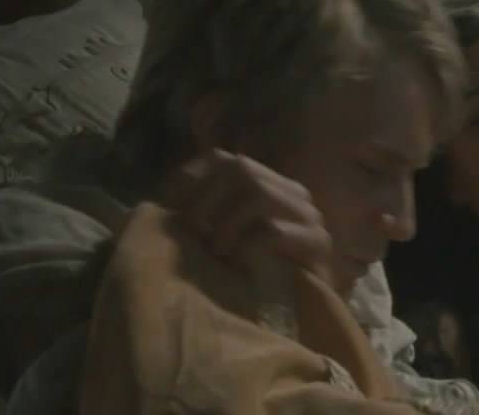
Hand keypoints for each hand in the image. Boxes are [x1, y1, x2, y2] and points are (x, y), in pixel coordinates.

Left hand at [161, 148, 331, 281]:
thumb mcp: (220, 243)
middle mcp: (290, 192)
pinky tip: (238, 266)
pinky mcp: (317, 242)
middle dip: (206, 199)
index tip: (170, 208)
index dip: (193, 177)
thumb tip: (161, 203)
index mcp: (268, 185)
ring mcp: (307, 215)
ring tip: (216, 252)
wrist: (303, 320)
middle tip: (193, 233)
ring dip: (226, 223)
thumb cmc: (256, 281)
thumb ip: (200, 220)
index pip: (224, 159)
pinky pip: (273, 230)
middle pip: (241, 168)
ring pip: (257, 193)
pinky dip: (246, 245)